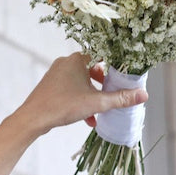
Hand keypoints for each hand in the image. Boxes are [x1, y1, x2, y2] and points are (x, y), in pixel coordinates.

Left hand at [15, 53, 148, 136]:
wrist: (32, 118)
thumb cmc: (64, 105)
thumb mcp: (97, 102)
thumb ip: (121, 98)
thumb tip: (143, 95)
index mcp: (78, 59)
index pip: (102, 55)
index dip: (114, 65)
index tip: (123, 75)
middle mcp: (66, 61)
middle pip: (92, 68)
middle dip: (103, 83)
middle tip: (111, 93)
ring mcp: (57, 72)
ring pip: (81, 79)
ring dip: (92, 93)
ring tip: (99, 108)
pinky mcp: (50, 84)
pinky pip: (71, 86)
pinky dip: (80, 97)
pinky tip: (86, 116)